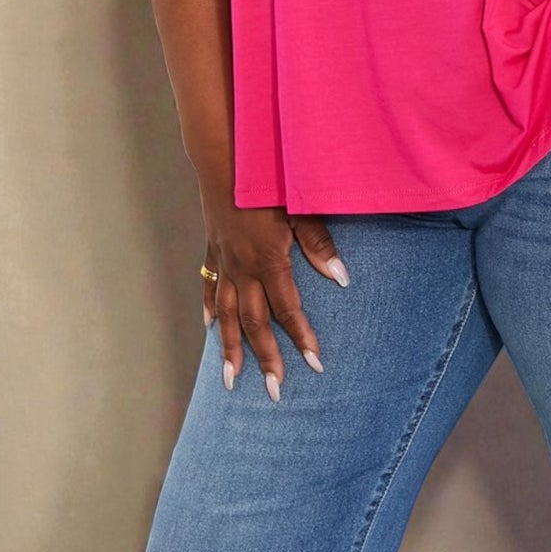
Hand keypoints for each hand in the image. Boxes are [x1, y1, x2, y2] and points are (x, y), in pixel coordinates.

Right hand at [199, 192, 350, 401]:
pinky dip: (209, 309)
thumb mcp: (299, 209)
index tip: (315, 364)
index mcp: (269, 260)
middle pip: (255, 322)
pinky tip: (209, 328)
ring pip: (226, 314)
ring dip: (230, 348)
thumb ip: (319, 244)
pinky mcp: (213, 250)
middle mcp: (243, 269)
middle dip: (266, 359)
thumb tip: (342, 277)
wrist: (225, 159)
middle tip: (275, 392)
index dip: (302, 337)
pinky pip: (209, 286)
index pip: (288, 309)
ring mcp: (224, 261)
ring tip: (231, 380)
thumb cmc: (268, 181)